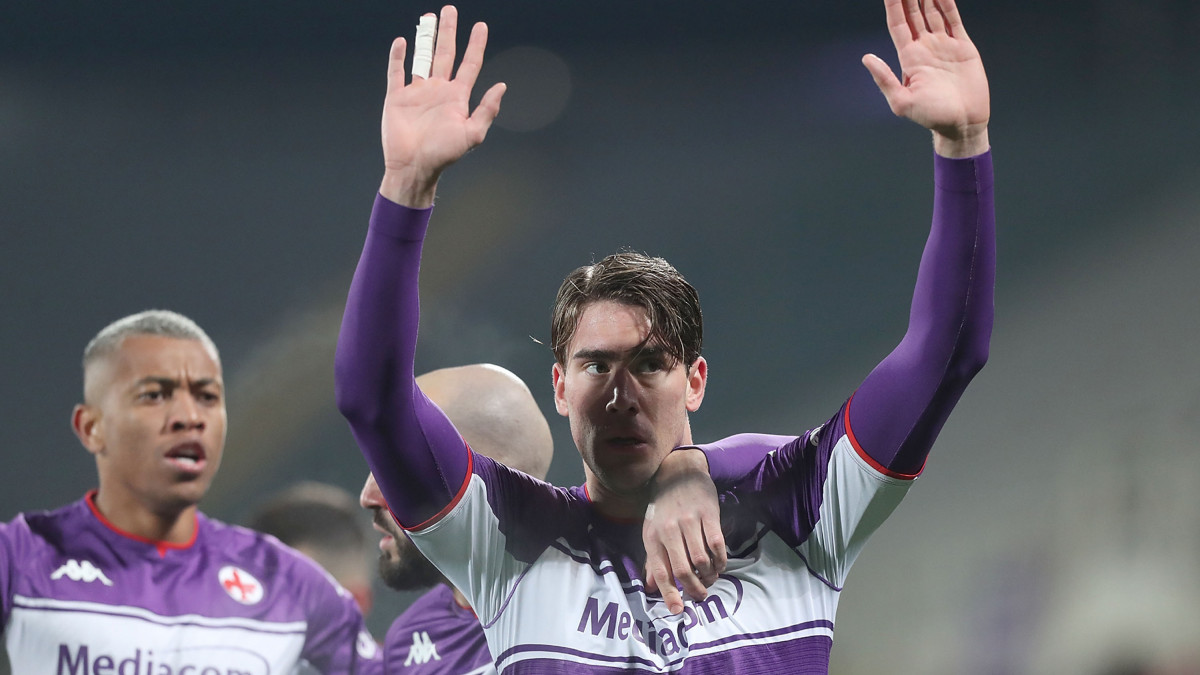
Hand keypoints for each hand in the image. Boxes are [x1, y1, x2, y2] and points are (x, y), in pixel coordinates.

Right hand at [379, 5, 506, 206]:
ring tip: (428, 19)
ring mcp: (417, 92)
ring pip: (422, 57)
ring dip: (424, 38)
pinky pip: (396, 71)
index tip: (481, 26)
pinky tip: (401, 41)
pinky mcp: (397, 97)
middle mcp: (438, 90)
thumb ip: (486, 110)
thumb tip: (502, 86)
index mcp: (457, 97)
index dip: (476, 45)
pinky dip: (398, 56)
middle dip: (449, 32)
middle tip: (451, 10)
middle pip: (445, 54)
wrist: (414, 166)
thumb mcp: (472, 134)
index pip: (469, 64)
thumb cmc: (444, 154)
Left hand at [642, 449, 726, 614]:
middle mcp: (669, 530)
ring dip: (709, 576)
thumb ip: (653, 560)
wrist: (679, 472)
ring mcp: (690, 521)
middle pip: (683, 570)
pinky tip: (719, 565)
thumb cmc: (663, 507)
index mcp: (653, 536)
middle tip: (700, 596)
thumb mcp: (651, 530)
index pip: (660, 571)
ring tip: (710, 578)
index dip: (669, 594)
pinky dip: (720, 561)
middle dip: (694, 589)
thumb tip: (651, 588)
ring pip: (702, 560)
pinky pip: (717, 545)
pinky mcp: (709, 514)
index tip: (677, 611)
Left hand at [862, 0, 989, 157]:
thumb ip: (885, 79)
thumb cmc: (931, 117)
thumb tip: (866, 58)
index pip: (897, 23)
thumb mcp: (902, 102)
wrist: (963, 123)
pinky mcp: (962, 46)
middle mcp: (924, 47)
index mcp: (909, 58)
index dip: (893, 4)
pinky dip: (947, 3)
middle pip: (913, 13)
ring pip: (932, 12)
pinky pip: (953, 19)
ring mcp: (943, 45)